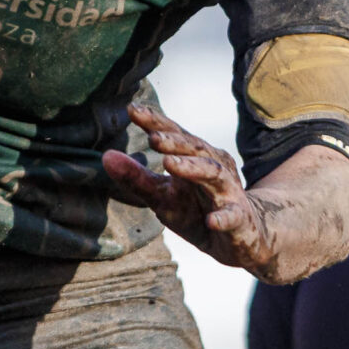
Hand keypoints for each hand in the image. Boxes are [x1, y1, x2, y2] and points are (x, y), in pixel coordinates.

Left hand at [102, 105, 283, 274]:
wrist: (242, 238)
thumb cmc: (198, 212)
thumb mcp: (163, 197)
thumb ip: (136, 179)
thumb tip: (105, 157)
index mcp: (194, 159)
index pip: (174, 135)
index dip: (156, 122)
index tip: (132, 110)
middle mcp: (214, 168)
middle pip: (196, 148)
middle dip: (175, 142)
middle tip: (153, 137)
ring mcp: (228, 193)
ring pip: (214, 174)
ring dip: (193, 168)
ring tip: (170, 165)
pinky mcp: (239, 220)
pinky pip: (233, 217)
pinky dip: (224, 217)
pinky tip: (212, 221)